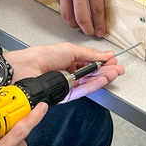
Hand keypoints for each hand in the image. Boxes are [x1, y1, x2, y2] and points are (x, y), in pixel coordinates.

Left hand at [7, 42, 124, 99]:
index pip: (90, 62)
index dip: (102, 61)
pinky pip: (83, 91)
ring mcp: (68, 84)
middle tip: (118, 68)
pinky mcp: (66, 95)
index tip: (113, 60)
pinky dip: (95, 85)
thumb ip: (89, 54)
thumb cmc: (41, 56)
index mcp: (69, 59)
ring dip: (103, 78)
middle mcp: (69, 72)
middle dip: (106, 70)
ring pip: (89, 82)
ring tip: (114, 73)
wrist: (26, 68)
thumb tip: (104, 54)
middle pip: (92, 73)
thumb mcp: (70, 50)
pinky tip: (103, 79)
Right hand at [46, 0, 122, 37]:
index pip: (97, 10)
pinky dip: (65, 11)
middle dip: (87, 29)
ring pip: (67, 15)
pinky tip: (71, 11)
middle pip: (81, 17)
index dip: (100, 24)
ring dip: (74, 24)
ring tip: (79, 26)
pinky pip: (59, 5)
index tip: (101, 32)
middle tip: (90, 33)